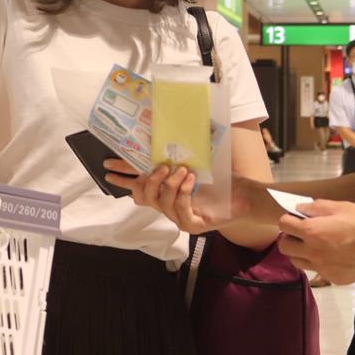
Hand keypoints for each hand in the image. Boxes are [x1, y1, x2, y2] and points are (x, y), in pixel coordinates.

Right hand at [104, 161, 283, 234]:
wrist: (247, 195)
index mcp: (168, 191)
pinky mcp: (193, 225)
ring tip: (182, 170)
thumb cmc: (224, 180)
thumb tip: (166, 130)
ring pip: (161, 202)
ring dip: (170, 183)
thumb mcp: (198, 162)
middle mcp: (170, 205)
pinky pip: (179, 209)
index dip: (123, 177)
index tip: (107, 168)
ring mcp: (180, 217)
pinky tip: (190, 180)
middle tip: (160, 167)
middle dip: (146, 180)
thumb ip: (179, 153)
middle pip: (143, 197)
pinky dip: (183, 192)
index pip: (139, 185)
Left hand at [277, 200, 354, 284]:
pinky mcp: (335, 279)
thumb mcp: (343, 206)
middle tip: (304, 231)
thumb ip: (317, 208)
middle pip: (284, 247)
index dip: (288, 219)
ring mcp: (323, 269)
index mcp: (313, 232)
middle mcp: (313, 253)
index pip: (283, 225)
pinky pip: (316, 272)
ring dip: (300, 252)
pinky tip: (333, 255)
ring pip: (297, 262)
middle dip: (290, 237)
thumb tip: (300, 209)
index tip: (298, 217)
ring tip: (317, 244)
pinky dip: (318, 263)